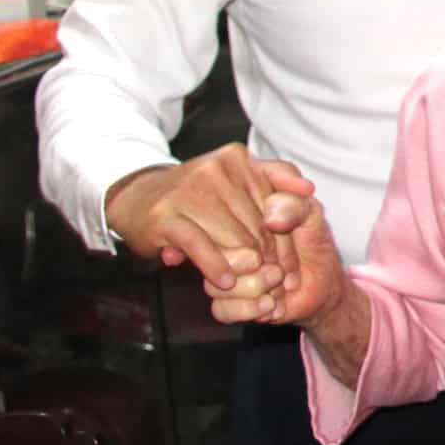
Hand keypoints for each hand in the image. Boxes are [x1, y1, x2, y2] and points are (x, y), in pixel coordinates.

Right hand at [104, 143, 303, 291]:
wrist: (136, 198)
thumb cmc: (196, 194)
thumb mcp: (237, 177)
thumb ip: (278, 177)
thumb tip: (308, 188)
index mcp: (237, 159)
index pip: (275, 207)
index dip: (286, 243)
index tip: (291, 270)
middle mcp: (215, 170)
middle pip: (257, 225)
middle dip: (269, 259)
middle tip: (276, 284)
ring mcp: (188, 191)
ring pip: (232, 238)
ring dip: (245, 267)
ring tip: (255, 286)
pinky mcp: (166, 216)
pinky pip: (200, 245)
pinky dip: (215, 266)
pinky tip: (226, 281)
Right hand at [205, 187, 347, 328]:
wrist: (322, 282)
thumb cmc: (312, 242)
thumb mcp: (311, 216)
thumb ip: (294, 206)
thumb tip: (271, 217)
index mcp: (234, 216)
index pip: (224, 221)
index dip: (256, 233)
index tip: (280, 238)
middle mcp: (221, 246)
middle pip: (216, 255)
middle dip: (254, 263)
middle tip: (279, 266)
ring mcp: (221, 275)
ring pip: (214, 285)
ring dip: (254, 286)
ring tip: (278, 280)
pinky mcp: (226, 303)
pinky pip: (221, 309)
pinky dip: (249, 308)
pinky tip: (271, 302)